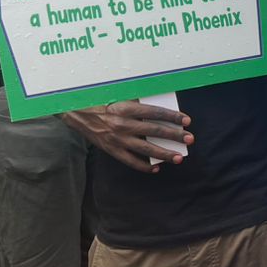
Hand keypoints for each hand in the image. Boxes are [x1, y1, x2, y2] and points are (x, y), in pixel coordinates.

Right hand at [61, 100, 191, 172]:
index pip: (155, 113)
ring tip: (179, 157)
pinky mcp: (111, 150)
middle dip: (175, 136)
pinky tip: (156, 168)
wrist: (77, 113)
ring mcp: (117, 139)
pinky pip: (131, 161)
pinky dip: (144, 166)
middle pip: (155, 131)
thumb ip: (138, 103)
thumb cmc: (101, 102)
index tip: (187, 120)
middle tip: (190, 139)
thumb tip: (160, 110)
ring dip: (164, 154)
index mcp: (126, 108)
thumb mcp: (120, 98)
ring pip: (146, 149)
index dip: (173, 117)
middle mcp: (123, 124)